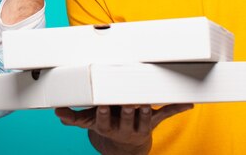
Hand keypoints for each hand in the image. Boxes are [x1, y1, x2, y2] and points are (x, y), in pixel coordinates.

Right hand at [55, 104, 192, 154]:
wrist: (125, 145)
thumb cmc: (106, 124)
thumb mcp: (88, 122)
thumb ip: (73, 117)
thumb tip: (57, 111)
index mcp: (107, 126)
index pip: (105, 121)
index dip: (104, 114)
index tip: (102, 105)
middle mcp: (124, 128)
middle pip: (125, 119)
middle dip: (127, 111)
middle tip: (128, 100)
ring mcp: (140, 125)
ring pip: (145, 118)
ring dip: (146, 110)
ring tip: (146, 101)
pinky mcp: (153, 121)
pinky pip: (166, 114)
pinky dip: (177, 108)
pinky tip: (188, 104)